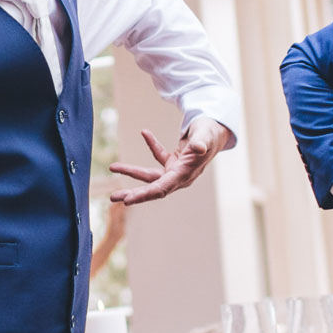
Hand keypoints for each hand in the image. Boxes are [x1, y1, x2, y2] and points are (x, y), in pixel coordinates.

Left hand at [109, 119, 230, 205]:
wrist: (220, 131)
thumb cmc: (212, 133)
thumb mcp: (206, 136)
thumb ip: (201, 143)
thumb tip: (197, 148)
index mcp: (185, 175)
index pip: (162, 189)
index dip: (144, 195)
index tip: (127, 200)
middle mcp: (180, 176)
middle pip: (153, 188)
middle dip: (133, 193)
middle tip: (113, 198)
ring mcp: (177, 170)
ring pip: (151, 175)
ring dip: (132, 172)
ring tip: (113, 168)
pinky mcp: (175, 161)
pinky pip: (159, 156)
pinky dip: (153, 145)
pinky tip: (145, 132)